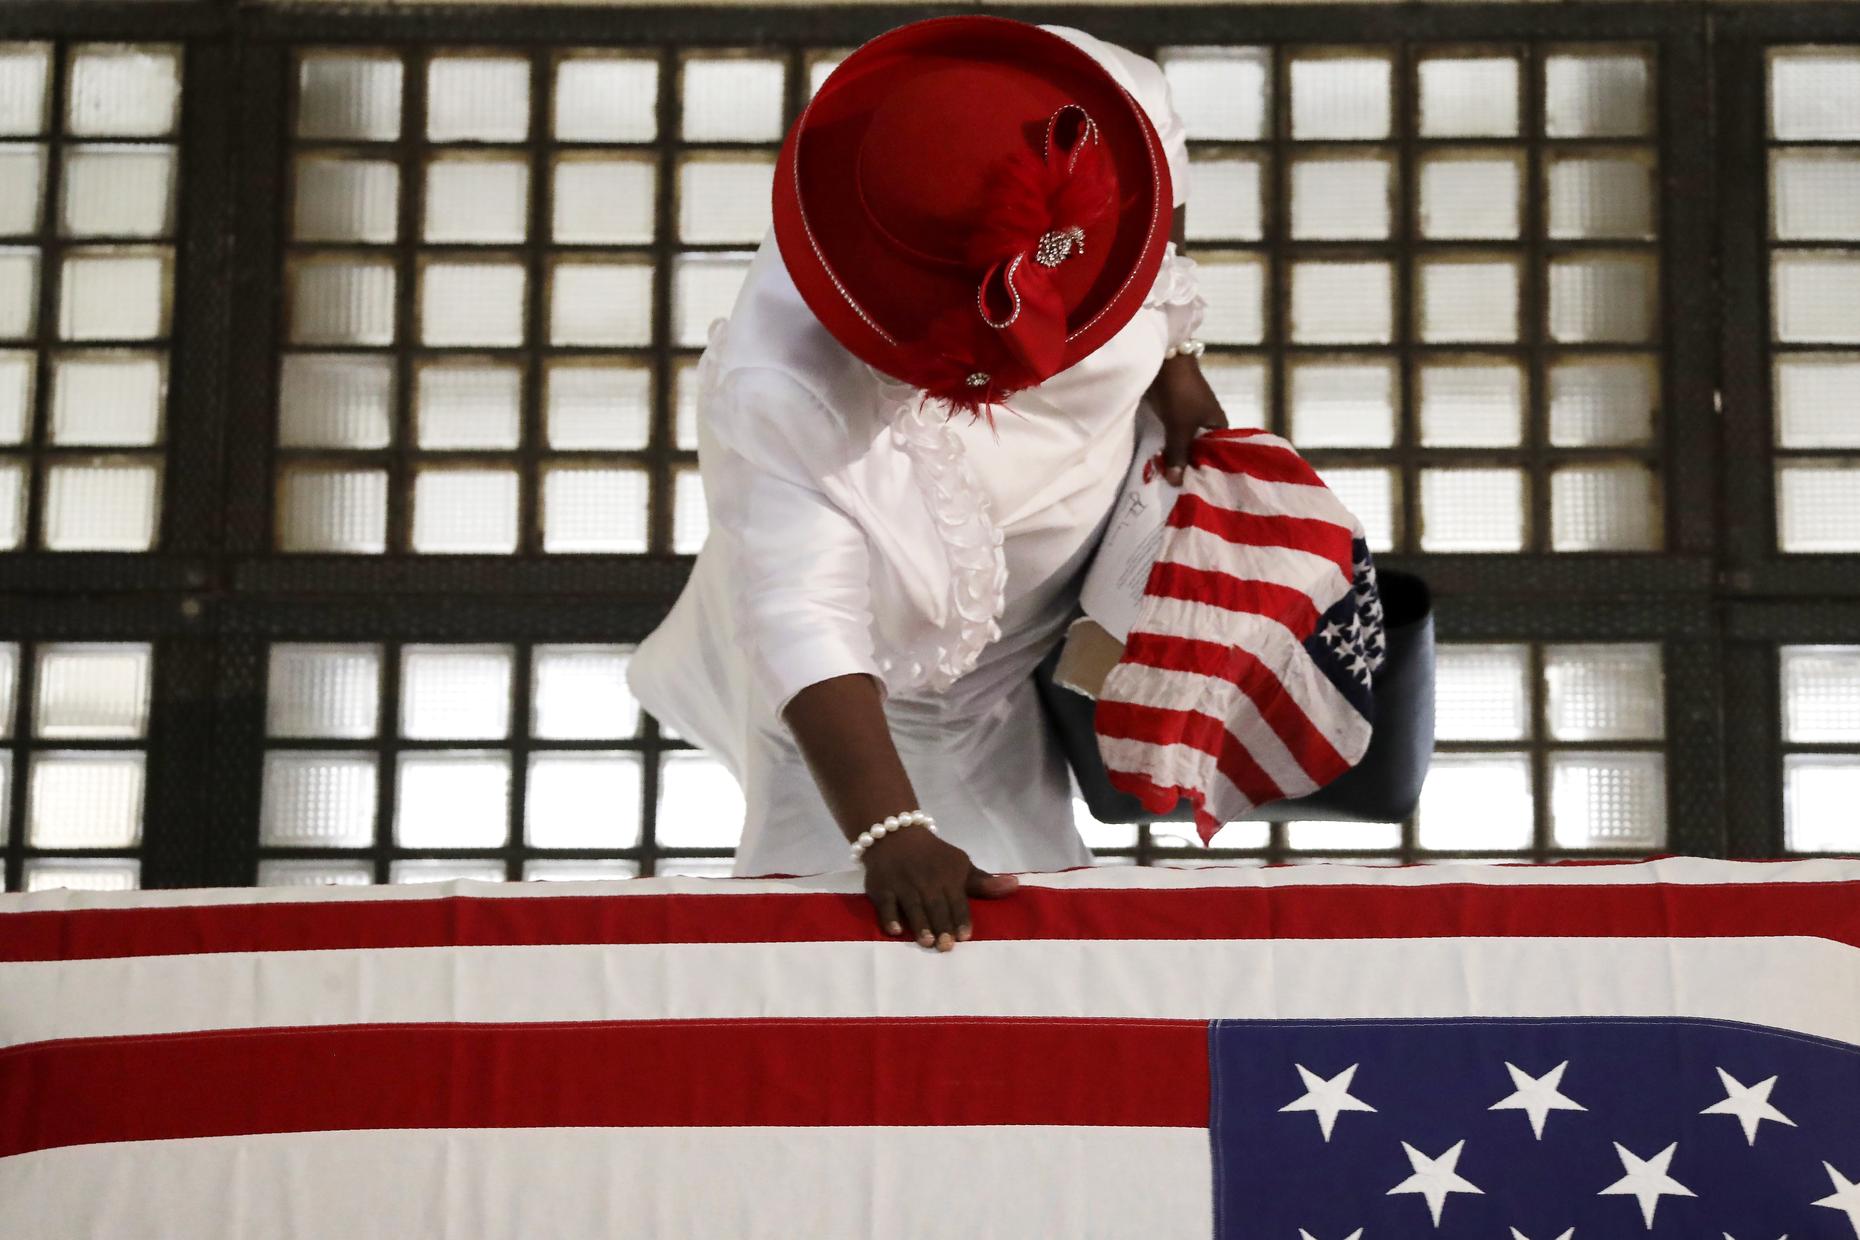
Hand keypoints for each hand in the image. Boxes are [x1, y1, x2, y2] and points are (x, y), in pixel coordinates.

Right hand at [861, 828, 1019, 950]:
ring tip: (927, 942)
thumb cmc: (934, 856)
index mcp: (948, 876)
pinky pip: (885, 903)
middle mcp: (926, 880)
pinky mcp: (881, 888)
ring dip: (920, 923)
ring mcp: (902, 884)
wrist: (896, 834)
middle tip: (946, 947)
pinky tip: (895, 931)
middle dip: (942, 925)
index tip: (965, 936)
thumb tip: (1015, 886)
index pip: (957, 900)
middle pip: (935, 905)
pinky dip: (889, 916)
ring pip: (913, 905)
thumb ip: (984, 882)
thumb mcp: (960, 864)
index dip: (961, 918)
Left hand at [1148, 354, 1228, 486]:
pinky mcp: (1175, 413)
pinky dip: (1169, 446)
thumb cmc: (1181, 395)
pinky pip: (1174, 435)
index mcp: (1219, 426)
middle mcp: (1209, 422)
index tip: (1200, 491)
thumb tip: (1176, 483)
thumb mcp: (1180, 429)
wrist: (1164, 361)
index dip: (1209, 472)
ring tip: (1169, 481)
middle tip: (1180, 492)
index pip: (1219, 456)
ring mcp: (1191, 417)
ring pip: (1185, 443)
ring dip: (1177, 457)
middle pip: (1200, 451)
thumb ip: (1178, 455)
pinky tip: (1161, 461)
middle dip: (1190, 467)